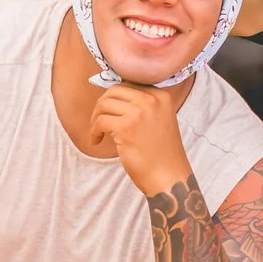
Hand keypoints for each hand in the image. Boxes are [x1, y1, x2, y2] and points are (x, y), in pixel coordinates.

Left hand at [92, 80, 191, 198]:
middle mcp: (151, 100)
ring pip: (104, 104)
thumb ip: (142, 105)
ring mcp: (139, 112)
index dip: (114, 97)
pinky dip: (94, 131)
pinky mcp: (126, 127)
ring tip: (98, 132)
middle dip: (102, 106)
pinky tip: (97, 140)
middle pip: (114, 91)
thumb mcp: (159, 120)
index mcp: (161, 95)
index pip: (129, 84)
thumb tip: (111, 96)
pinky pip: (100, 121)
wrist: (169, 177)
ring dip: (95, 119)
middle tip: (99, 122)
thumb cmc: (161, 153)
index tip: (109, 111)